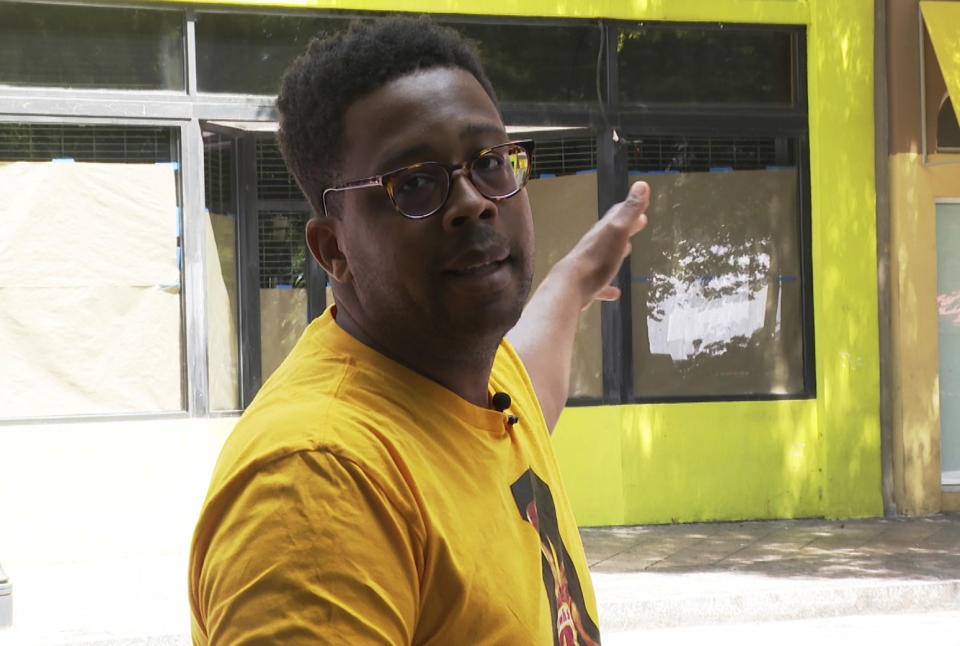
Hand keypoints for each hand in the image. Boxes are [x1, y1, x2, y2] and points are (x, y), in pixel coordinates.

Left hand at [563, 180, 649, 308]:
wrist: (570, 287)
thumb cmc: (596, 258)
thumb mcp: (617, 230)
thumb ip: (630, 210)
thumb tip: (641, 185)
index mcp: (603, 231)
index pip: (617, 215)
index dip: (630, 209)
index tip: (641, 207)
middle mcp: (595, 246)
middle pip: (611, 233)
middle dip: (625, 227)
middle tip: (638, 224)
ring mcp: (590, 266)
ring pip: (605, 256)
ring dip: (616, 252)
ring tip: (626, 250)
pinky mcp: (587, 287)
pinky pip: (601, 284)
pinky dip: (608, 287)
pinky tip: (615, 293)